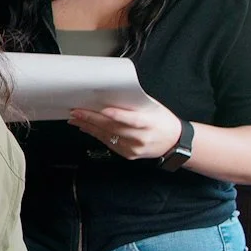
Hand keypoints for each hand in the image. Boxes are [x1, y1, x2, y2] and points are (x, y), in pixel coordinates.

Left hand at [69, 102, 184, 160]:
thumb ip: (134, 104)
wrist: (174, 142)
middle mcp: (141, 137)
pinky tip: (86, 128)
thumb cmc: (162, 120)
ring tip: (76, 119)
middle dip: (92, 119)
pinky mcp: (128, 154)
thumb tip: (111, 95)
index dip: (117, 115)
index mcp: (149, 123)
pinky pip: (108, 143)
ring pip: (107, 136)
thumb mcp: (153, 108)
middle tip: (77, 111)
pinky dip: (95, 134)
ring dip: (89, 127)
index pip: (132, 120)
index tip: (102, 109)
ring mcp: (134, 148)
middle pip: (113, 128)